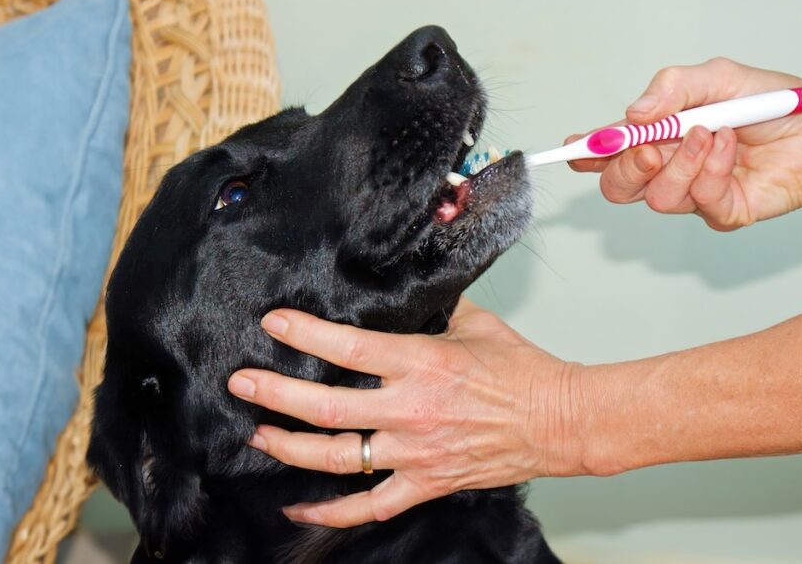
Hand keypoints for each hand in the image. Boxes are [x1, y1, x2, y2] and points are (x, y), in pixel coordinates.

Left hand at [227, 299, 583, 526]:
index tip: (274, 322)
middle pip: (327, 408)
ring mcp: (416, 452)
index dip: (304, 334)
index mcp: (423, 363)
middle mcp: (411, 410)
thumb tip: (406, 290)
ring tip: (258, 434)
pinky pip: (369, 506)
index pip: (349, 349)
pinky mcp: (426, 482)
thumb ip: (435, 308)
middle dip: (275, 393)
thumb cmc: (523, 372)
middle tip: (242, 381)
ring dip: (290, 446)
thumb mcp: (477, 324)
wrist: (559, 421)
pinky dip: (330, 512)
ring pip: (337, 458)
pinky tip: (298, 506)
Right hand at [570, 58, 801, 229]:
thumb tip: (632, 115)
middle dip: (625, 168)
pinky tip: (732, 149)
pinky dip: (715, 170)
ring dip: (684, 162)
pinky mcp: (722, 213)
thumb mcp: (717, 77)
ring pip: (658, 197)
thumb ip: (671, 88)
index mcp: (659, 134)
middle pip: (618, 186)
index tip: (573, 148)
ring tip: (713, 134)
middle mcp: (670, 167)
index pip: (610, 149)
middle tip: (649, 149)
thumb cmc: (771, 101)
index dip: (587, 153)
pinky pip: (700, 202)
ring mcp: (694, 193)